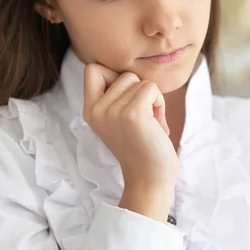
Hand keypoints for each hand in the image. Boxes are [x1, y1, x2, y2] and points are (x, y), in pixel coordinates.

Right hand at [83, 63, 179, 188]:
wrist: (149, 180)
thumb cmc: (142, 148)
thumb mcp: (118, 120)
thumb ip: (115, 97)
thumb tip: (129, 71)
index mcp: (90, 111)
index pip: (92, 69)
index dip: (114, 76)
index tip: (126, 100)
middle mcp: (96, 110)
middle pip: (124, 74)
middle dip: (140, 91)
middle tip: (143, 118)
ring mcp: (112, 112)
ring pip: (139, 80)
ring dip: (152, 99)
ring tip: (150, 124)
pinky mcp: (132, 114)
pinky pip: (151, 88)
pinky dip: (159, 104)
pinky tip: (157, 126)